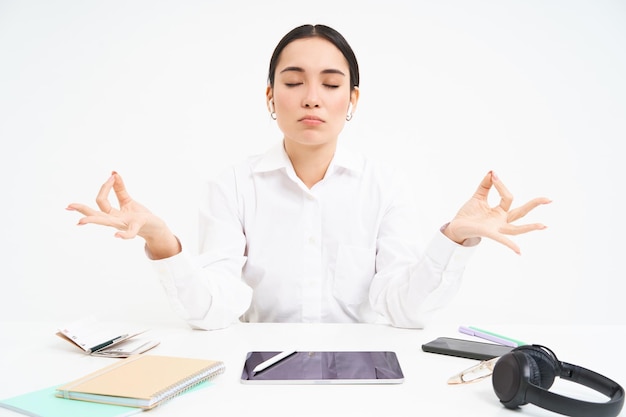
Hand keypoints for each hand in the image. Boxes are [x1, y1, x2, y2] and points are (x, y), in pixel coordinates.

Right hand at [66, 172, 180, 258]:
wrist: (155, 227)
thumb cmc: (140, 215)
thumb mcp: (128, 201)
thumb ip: (119, 189)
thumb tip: (113, 173)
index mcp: (111, 214)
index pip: (101, 201)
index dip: (105, 187)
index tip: (112, 176)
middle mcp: (114, 221)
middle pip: (96, 214)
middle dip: (82, 210)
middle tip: (69, 206)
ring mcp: (124, 224)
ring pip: (107, 222)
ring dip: (94, 220)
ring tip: (81, 221)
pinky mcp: (137, 226)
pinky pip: (129, 232)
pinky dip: (124, 234)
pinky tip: (116, 235)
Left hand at [443, 171, 550, 253]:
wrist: (455, 226)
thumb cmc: (468, 214)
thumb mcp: (478, 196)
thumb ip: (486, 185)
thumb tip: (492, 172)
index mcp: (500, 211)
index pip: (507, 197)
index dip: (501, 185)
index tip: (494, 175)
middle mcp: (502, 221)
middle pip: (521, 212)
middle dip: (534, 205)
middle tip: (549, 199)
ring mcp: (497, 228)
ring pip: (517, 229)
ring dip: (530, 228)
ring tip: (544, 225)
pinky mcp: (489, 234)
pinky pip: (502, 240)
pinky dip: (510, 245)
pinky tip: (519, 251)